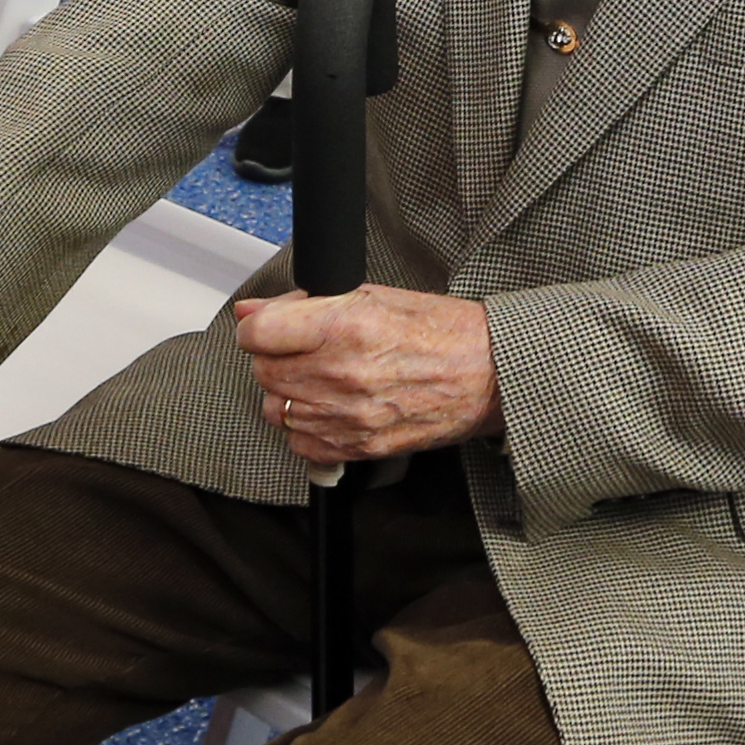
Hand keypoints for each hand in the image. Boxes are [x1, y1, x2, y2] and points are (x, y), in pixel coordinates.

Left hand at [235, 284, 501, 465]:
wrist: (491, 376)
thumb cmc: (443, 332)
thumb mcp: (373, 297)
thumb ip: (304, 305)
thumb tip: (253, 310)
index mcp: (345, 326)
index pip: (259, 333)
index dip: (257, 328)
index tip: (267, 329)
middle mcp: (342, 374)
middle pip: (264, 372)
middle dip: (275, 358)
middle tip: (304, 350)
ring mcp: (349, 416)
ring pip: (277, 410)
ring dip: (289, 394)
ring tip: (320, 379)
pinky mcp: (360, 447)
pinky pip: (301, 445)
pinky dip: (307, 429)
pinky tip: (330, 408)